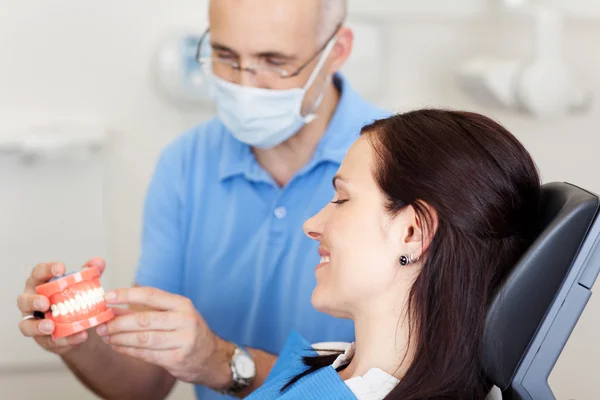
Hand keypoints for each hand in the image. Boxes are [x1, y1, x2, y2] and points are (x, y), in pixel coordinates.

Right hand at [17, 257, 106, 354]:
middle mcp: (32, 303)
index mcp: (41, 285)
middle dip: (33, 301)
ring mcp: (35, 322)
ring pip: (27, 325)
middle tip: (45, 302)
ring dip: (38, 326)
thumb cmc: (74, 300)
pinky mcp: (43, 340)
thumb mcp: (83, 286)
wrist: (79, 326)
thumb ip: (89, 273)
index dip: (46, 269)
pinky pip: (49, 341)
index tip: (62, 268)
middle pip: (24, 300)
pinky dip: (64, 340)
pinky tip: (79, 336)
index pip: (38, 273)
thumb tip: (98, 262)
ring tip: (51, 326)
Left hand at [97, 287, 232, 387]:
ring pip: (142, 339)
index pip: (151, 295)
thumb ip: (146, 310)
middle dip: (118, 323)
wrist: (212, 358)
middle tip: (101, 324)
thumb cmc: (188, 332)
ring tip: (106, 336)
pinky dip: (128, 351)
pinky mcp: (176, 359)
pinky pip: (146, 354)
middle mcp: (184, 320)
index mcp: (183, 304)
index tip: (107, 296)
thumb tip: (114, 306)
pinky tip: (118, 347)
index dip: (127, 295)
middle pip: (144, 320)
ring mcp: (182, 341)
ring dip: (120, 338)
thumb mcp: (175, 314)